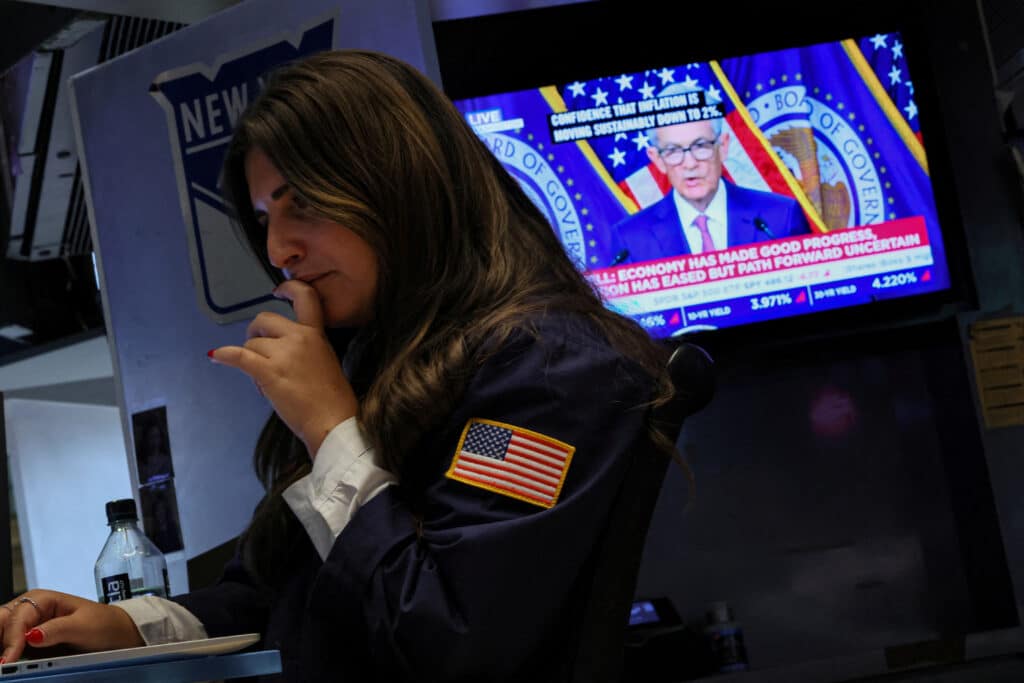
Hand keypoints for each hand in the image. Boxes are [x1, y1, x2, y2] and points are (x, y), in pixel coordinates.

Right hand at [0, 590, 143, 662]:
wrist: (116, 633)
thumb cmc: (103, 624)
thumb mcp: (84, 626)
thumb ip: (57, 629)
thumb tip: (32, 635)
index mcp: (41, 599)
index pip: (17, 618)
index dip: (11, 639)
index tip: (9, 660)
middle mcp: (30, 611)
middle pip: (2, 621)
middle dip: (0, 639)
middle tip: (3, 661)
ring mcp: (27, 626)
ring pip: (2, 633)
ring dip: (2, 646)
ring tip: (5, 665)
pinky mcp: (28, 642)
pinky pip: (10, 646)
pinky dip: (7, 653)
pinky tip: (9, 663)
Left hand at [209, 280, 358, 455]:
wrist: (333, 421)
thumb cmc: (332, 400)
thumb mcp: (326, 361)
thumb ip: (306, 348)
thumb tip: (279, 352)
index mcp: (316, 334)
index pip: (306, 298)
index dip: (290, 289)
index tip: (278, 291)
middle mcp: (299, 337)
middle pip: (265, 319)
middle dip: (255, 333)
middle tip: (256, 350)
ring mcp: (284, 354)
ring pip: (252, 343)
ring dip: (251, 358)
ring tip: (263, 380)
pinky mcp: (269, 371)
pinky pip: (239, 356)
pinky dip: (225, 355)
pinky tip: (216, 356)